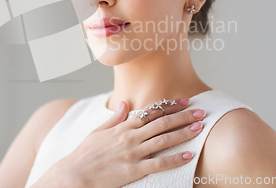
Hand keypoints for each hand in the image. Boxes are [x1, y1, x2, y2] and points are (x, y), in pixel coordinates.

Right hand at [56, 98, 205, 187]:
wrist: (74, 174)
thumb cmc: (85, 154)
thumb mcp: (98, 131)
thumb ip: (114, 118)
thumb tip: (123, 103)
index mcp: (123, 126)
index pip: (152, 112)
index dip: (170, 106)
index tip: (185, 101)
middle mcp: (130, 137)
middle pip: (162, 123)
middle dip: (184, 116)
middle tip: (201, 112)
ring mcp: (133, 153)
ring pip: (164, 140)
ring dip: (183, 132)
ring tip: (199, 128)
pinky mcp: (134, 170)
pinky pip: (159, 164)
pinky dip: (175, 159)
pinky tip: (189, 155)